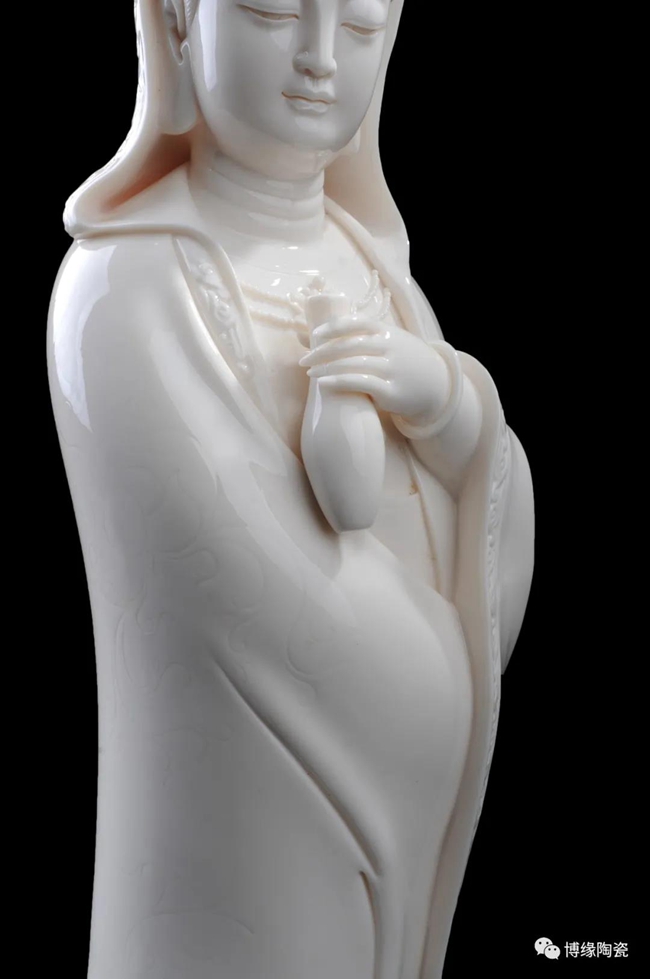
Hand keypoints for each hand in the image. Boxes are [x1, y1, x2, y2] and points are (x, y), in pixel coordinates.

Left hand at [298, 314, 450, 423]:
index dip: (333, 328)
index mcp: (387, 332)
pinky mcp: (392, 391)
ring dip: (327, 367)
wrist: (435, 386)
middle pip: (349, 345)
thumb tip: (324, 333)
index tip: (315, 335)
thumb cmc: (402, 362)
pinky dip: (339, 381)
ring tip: (310, 373)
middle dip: (322, 352)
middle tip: (304, 359)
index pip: (357, 323)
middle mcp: (389, 348)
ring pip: (353, 364)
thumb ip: (364, 337)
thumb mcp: (390, 342)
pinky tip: (324, 383)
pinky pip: (361, 383)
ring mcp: (392, 369)